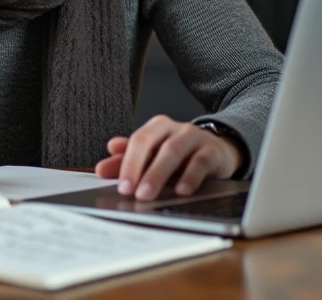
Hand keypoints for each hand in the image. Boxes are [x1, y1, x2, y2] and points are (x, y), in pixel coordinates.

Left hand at [94, 115, 240, 200]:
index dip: (127, 162)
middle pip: (151, 142)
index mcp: (157, 128)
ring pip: (173, 151)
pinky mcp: (213, 151)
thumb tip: (102, 168)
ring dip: (158, 173)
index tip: (121, 185)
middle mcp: (174, 129)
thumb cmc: (182, 156)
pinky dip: (190, 176)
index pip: (137, 140)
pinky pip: (200, 161)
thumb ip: (128, 162)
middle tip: (130, 192)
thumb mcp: (155, 158)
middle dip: (138, 168)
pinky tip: (181, 190)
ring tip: (148, 194)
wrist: (219, 151)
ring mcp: (194, 138)